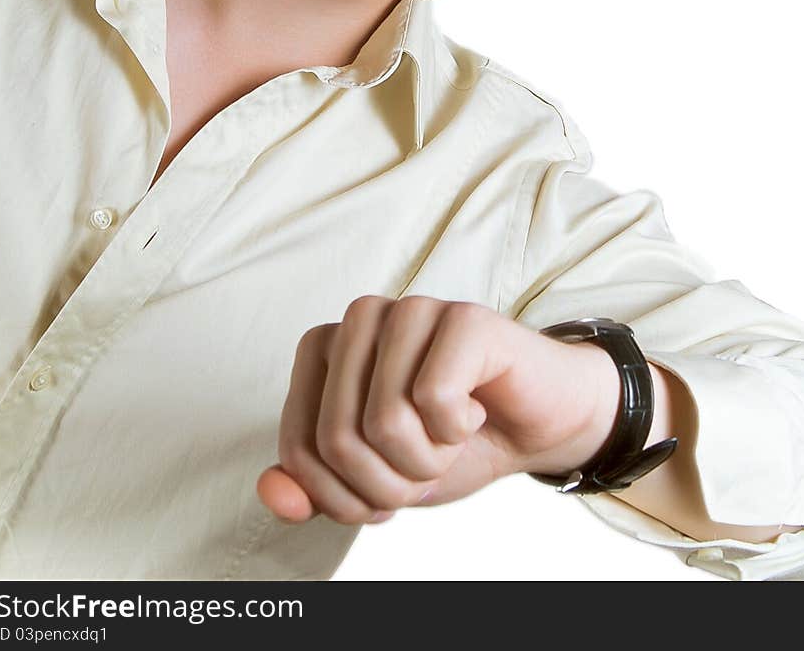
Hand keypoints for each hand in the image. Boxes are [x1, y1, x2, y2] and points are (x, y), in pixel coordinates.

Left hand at [255, 294, 610, 525]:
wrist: (532, 428)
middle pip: (338, 440)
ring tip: (452, 434)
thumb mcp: (373, 480)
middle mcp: (360, 318)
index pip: (300, 449)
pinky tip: (476, 408)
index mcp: (323, 347)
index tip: (388, 483)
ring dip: (427, 459)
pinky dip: (458, 430)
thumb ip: (316, 488)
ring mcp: (412, 309)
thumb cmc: (446, 442)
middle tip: (428, 460)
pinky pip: (434, 397)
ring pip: (384, 422)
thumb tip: (271, 494)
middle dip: (389, 482)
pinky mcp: (463, 317)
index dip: (345, 495)